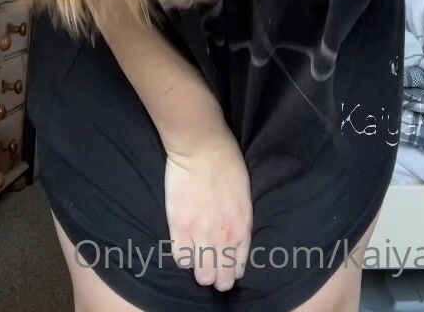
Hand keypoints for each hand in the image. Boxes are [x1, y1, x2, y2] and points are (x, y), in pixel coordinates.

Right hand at [164, 130, 252, 291]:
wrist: (201, 146)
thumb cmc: (227, 163)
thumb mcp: (244, 195)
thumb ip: (241, 220)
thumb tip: (236, 238)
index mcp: (243, 226)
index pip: (239, 266)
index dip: (233, 271)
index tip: (229, 269)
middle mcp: (223, 236)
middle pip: (221, 277)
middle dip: (218, 277)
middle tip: (214, 271)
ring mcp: (200, 233)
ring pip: (201, 273)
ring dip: (201, 270)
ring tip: (199, 262)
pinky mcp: (179, 226)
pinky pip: (180, 258)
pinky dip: (184, 257)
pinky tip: (186, 247)